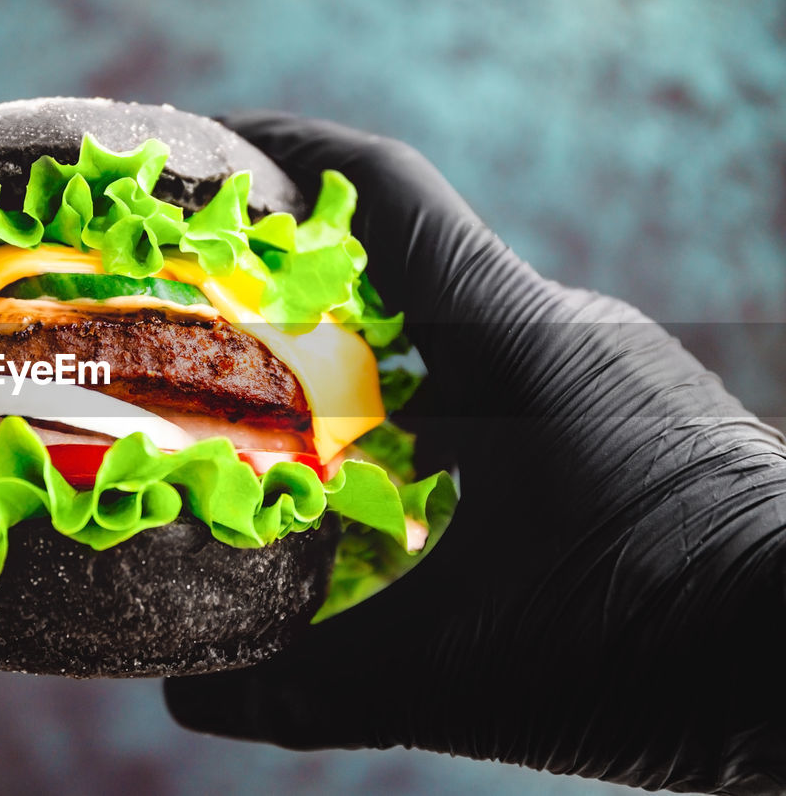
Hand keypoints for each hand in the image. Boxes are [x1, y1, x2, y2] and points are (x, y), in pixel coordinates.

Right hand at [165, 112, 785, 794]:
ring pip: (456, 325)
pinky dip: (430, 398)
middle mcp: (561, 326)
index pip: (388, 192)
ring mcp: (603, 365)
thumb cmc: (660, 648)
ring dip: (369, 348)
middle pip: (406, 261)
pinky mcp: (629, 411)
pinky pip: (504, 374)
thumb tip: (192, 700)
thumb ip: (315, 689)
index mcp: (511, 339)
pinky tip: (395, 472)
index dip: (292, 152)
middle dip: (303, 277)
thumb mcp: (466, 676)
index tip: (212, 151)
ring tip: (282, 400)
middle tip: (207, 314)